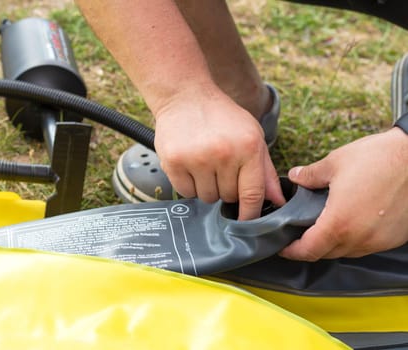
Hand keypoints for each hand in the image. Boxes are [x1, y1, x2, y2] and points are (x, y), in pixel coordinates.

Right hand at [153, 84, 284, 219]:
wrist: (185, 96)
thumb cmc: (221, 118)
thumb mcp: (251, 136)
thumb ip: (264, 171)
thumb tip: (277, 201)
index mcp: (248, 147)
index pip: (252, 194)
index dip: (250, 213)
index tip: (246, 222)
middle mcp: (224, 154)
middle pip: (228, 197)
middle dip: (226, 189)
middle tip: (220, 168)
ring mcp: (197, 158)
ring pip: (207, 197)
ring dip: (207, 187)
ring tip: (204, 164)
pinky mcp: (174, 162)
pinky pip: (186, 192)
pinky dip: (189, 184)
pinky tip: (189, 165)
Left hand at [280, 128, 407, 260]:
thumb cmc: (380, 158)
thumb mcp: (334, 163)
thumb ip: (309, 175)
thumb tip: (296, 177)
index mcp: (339, 223)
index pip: (308, 250)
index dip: (291, 251)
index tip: (283, 247)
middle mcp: (360, 238)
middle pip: (326, 253)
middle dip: (309, 247)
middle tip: (298, 234)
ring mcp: (379, 241)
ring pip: (347, 252)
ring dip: (332, 244)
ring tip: (323, 227)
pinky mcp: (395, 237)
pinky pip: (367, 246)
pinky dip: (353, 240)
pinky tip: (350, 223)